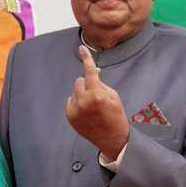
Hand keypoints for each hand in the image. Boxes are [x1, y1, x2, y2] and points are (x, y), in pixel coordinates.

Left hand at [65, 45, 129, 159]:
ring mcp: (75, 109)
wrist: (112, 138)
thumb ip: (101, 83)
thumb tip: (92, 72)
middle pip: (79, 81)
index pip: (89, 71)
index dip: (86, 58)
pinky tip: (86, 112)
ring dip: (81, 93)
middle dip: (87, 84)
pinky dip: (77, 102)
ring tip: (92, 105)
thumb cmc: (115, 115)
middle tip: (95, 93)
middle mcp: (84, 101)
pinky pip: (70, 101)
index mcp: (97, 94)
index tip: (82, 48)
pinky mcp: (70, 116)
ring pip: (74, 91)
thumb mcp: (113, 96)